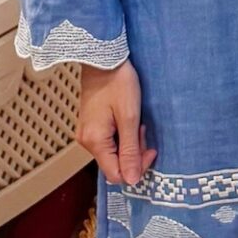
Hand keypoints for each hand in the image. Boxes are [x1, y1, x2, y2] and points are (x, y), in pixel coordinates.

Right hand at [77, 58, 156, 186]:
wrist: (102, 58)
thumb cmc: (118, 82)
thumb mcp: (130, 117)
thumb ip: (130, 151)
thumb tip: (132, 180)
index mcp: (94, 141)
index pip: (117, 175)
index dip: (137, 167)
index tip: (150, 149)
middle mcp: (86, 141)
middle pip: (114, 164)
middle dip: (134, 152)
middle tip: (143, 129)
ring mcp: (87, 133)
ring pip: (113, 152)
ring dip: (129, 143)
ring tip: (136, 122)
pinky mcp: (90, 125)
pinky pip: (108, 141)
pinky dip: (122, 135)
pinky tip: (128, 120)